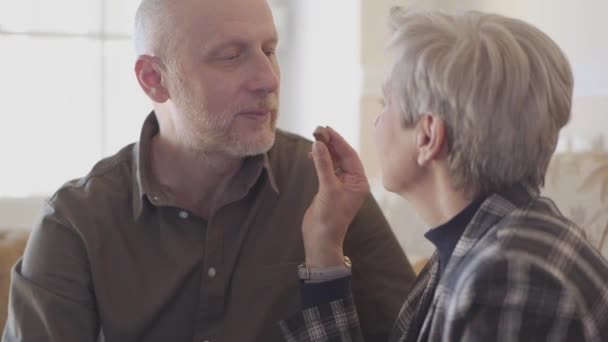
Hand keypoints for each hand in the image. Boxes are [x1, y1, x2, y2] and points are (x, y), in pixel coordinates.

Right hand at [303, 126, 369, 266]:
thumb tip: (318, 144)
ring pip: (334, 161)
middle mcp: (353, 182)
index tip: (326, 129)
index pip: (350, 155)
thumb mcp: (327, 189)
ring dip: (325, 151)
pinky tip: (312, 154)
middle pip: (343, 156)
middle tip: (318, 131)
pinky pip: (327, 169)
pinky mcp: (330, 188)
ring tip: (314, 139)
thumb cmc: (329, 218)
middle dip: (331, 144)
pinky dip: (320, 160)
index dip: (338, 141)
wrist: (321, 239)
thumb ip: (323, 165)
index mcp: (359, 182)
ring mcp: (342, 185)